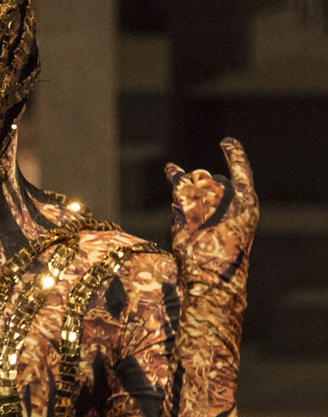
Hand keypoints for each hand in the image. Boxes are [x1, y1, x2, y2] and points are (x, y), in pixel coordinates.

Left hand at [164, 138, 258, 284]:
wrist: (214, 275)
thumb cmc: (223, 259)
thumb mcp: (228, 231)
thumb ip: (214, 211)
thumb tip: (181, 197)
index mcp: (247, 202)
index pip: (242, 171)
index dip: (235, 154)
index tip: (227, 141)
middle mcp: (229, 194)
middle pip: (211, 179)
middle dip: (202, 188)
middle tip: (197, 209)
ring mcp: (207, 196)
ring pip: (193, 181)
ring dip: (186, 189)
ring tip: (186, 208)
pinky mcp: (186, 203)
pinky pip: (177, 182)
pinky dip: (172, 173)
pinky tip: (169, 167)